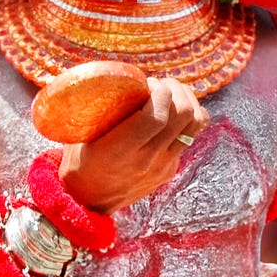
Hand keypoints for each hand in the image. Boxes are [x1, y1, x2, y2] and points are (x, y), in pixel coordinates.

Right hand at [58, 77, 208, 213]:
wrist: (88, 202)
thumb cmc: (80, 159)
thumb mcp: (83, 133)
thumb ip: (102, 107)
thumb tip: (119, 75)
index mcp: (121, 149)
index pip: (157, 115)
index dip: (159, 91)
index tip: (148, 82)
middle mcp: (148, 159)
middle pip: (184, 114)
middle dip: (176, 89)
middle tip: (160, 84)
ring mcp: (164, 165)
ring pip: (197, 123)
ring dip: (189, 100)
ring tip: (171, 93)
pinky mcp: (172, 168)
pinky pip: (191, 135)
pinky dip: (185, 117)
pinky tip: (171, 111)